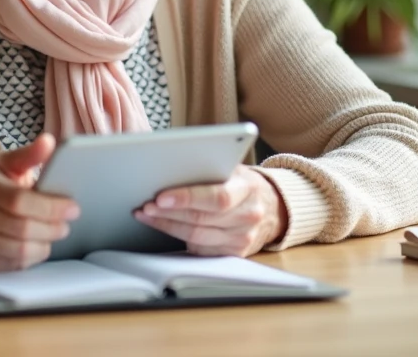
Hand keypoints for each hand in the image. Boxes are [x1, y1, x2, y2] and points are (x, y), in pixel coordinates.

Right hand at [0, 134, 79, 270]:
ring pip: (19, 250)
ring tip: (53, 234)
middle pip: (23, 228)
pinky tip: (36, 245)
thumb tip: (49, 142)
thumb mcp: (1, 166)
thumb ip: (28, 155)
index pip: (20, 201)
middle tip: (65, 224)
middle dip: (52, 228)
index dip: (51, 207)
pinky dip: (31, 257)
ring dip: (45, 244)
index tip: (72, 208)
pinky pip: (12, 264)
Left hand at [133, 165, 287, 256]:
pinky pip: (201, 249)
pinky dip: (178, 239)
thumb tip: (168, 164)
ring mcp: (243, 238)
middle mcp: (249, 215)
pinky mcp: (234, 253)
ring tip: (147, 215)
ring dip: (167, 226)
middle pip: (202, 219)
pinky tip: (164, 227)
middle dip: (169, 213)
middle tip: (146, 206)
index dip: (186, 198)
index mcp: (248, 188)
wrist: (271, 206)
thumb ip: (207, 167)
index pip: (216, 197)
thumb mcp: (231, 168)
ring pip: (197, 236)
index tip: (161, 197)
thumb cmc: (241, 182)